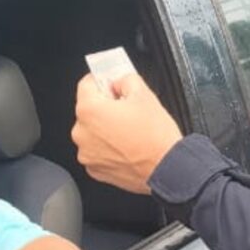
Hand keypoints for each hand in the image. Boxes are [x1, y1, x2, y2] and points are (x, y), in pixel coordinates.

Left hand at [72, 73, 182, 194]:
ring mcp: (86, 152)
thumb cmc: (157, 137)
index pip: (87, 84)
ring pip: (94, 133)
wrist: (168, 168)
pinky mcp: (95, 169)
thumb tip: (120, 82)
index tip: (113, 84)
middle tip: (129, 113)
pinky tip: (128, 149)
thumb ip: (127, 80)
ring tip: (131, 134)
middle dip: (107, 109)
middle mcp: (81, 132)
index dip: (103, 81)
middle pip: (90, 111)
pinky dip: (109, 150)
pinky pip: (98, 152)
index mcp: (89, 109)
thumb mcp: (146, 96)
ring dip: (107, 130)